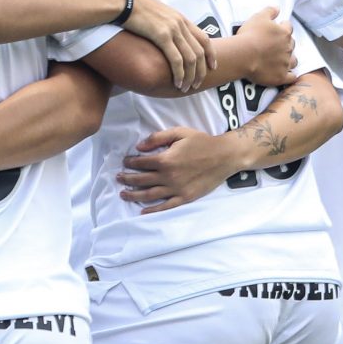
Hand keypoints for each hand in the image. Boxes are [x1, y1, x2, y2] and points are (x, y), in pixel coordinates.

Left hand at [116, 126, 241, 212]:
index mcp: (165, 160)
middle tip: (118, 178)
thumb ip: (158, 138)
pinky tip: (142, 211)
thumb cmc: (202, 142)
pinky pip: (165, 206)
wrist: (224, 156)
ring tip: (123, 194)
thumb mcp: (179, 132)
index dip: (130, 163)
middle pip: (141, 180)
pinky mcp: (185, 197)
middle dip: (126, 179)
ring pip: (149, 195)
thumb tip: (139, 147)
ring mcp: (176, 189)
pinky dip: (153, 210)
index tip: (125, 162)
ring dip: (133, 195)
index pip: (141, 163)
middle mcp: (168, 176)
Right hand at [122, 0, 212, 91]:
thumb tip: (169, 37)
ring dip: (191, 76)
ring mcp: (172, 30)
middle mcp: (180, 24)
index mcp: (181, 19)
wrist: (125, 1)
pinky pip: (176, 59)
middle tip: (197, 84)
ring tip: (187, 87)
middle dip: (201, 71)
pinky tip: (177, 82)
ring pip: (190, 58)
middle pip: (199, 52)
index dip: (211, 55)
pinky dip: (180, 74)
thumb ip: (168, 25)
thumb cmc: (136, 9)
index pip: (204, 39)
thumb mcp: (158, 15)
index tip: (212, 67)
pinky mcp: (161, 36)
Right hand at [237, 6, 296, 86]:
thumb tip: (278, 8)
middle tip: (276, 45)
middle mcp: (288, 47)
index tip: (278, 28)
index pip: (288, 27)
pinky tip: (288, 75)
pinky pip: (291, 77)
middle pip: (291, 44)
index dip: (283, 27)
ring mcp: (285, 63)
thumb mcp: (258, 17)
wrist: (243, 55)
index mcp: (284, 33)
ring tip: (282, 61)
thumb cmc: (250, 35)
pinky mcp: (281, 76)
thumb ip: (270, 11)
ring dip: (290, 60)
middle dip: (286, 44)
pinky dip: (290, 76)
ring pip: (293, 61)